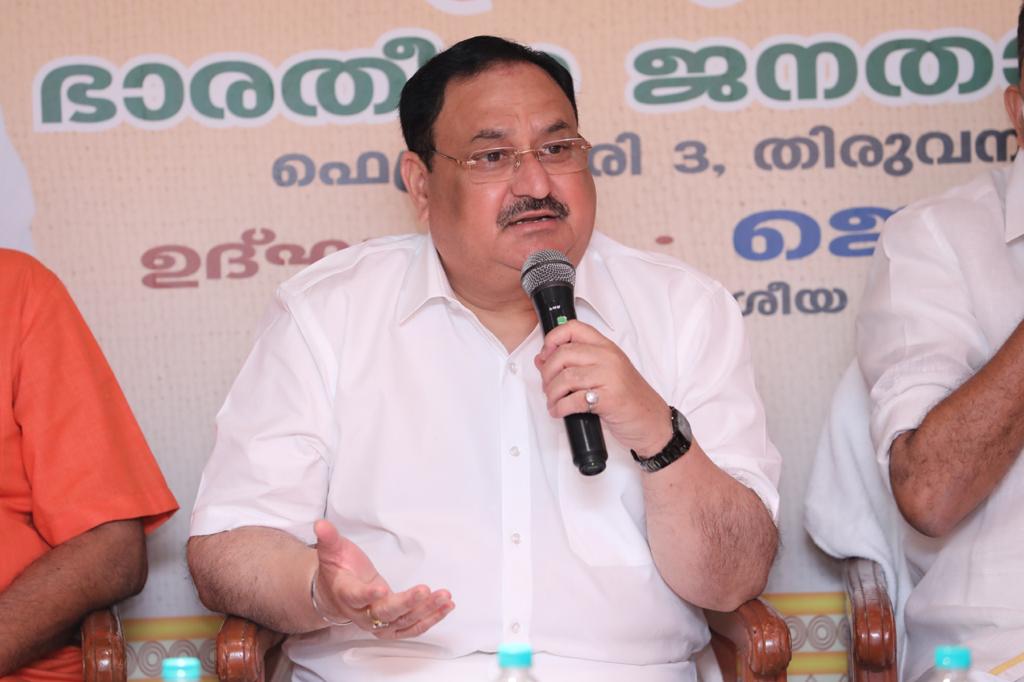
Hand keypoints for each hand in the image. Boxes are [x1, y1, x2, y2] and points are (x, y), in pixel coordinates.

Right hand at [312, 520, 454, 638]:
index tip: (381, 588)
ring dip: (425, 611)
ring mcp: (379, 622)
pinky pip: (412, 627)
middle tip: (425, 590)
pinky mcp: (392, 624)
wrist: (335, 595)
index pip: (356, 596)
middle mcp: (362, 613)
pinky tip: (447, 606)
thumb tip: (320, 524)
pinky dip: (430, 619)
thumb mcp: (331, 551)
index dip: (367, 594)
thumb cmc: (337, 571)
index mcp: (346, 594)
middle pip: (385, 614)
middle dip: (406, 603)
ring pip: (403, 622)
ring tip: (445, 597)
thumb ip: (328, 538)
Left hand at [534, 320, 672, 456]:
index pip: (573, 328)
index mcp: (607, 348)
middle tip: (548, 386)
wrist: (652, 421)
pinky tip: (559, 411)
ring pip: (566, 377)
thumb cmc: (629, 398)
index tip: (545, 354)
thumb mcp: (605, 373)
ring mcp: (610, 377)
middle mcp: (609, 358)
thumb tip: (541, 359)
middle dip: (547, 373)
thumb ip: (577, 363)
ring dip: (552, 393)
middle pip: (563, 354)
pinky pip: (574, 400)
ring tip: (553, 402)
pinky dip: (560, 407)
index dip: (553, 339)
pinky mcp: (609, 399)